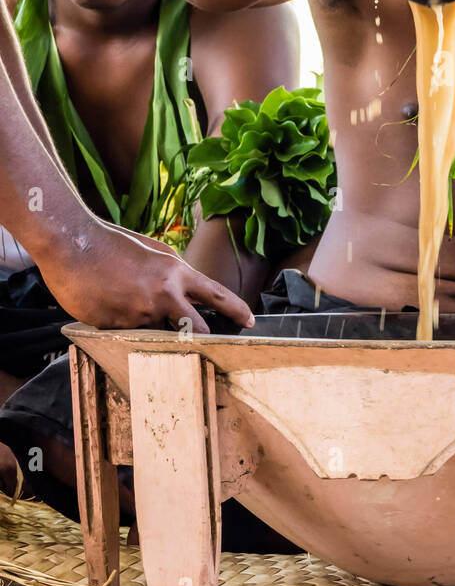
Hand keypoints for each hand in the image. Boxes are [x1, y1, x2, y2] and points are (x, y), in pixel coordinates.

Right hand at [37, 220, 254, 333]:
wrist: (74, 244)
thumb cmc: (112, 243)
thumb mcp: (153, 250)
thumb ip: (173, 272)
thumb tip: (187, 291)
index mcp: (176, 273)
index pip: (217, 295)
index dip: (236, 310)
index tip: (249, 321)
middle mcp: (163, 296)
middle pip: (196, 329)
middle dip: (201, 337)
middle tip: (203, 342)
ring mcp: (140, 314)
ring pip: (156, 332)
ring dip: (147, 323)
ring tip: (125, 299)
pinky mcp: (116, 326)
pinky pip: (126, 332)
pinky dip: (121, 322)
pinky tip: (106, 302)